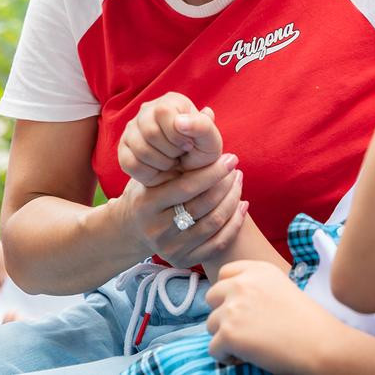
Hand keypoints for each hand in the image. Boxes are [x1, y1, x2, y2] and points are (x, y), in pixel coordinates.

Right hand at [116, 154, 247, 267]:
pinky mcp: (182, 261)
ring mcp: (169, 248)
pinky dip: (235, 224)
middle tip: (236, 169)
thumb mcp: (153, 172)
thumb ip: (178, 149)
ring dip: (233, 201)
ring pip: (213, 224)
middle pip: (203, 206)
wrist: (131, 230)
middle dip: (226, 185)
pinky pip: (217, 243)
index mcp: (147, 204)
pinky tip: (242, 205)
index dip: (212, 171)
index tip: (230, 158)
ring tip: (238, 183)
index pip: (187, 186)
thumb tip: (208, 113)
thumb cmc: (148, 192)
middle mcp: (156, 229)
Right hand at [119, 93, 222, 186]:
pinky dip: (149, 173)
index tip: (188, 145)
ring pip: (140, 149)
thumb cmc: (200, 154)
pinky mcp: (123, 148)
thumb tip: (179, 122)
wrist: (187, 175)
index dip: (177, 134)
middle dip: (171, 152)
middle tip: (180, 156)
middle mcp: (147, 110)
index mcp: (170, 101)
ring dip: (161, 163)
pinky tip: (159, 169)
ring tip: (171, 162)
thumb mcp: (211, 141)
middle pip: (150, 132)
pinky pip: (130, 163)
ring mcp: (131, 129)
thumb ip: (202, 126)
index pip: (163, 112)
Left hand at [205, 261, 337, 371]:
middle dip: (223, 314)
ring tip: (248, 346)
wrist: (321, 344)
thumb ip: (256, 287)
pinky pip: (213, 348)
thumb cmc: (309, 322)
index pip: (224, 273)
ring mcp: (233, 307)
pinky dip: (225, 356)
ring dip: (224, 337)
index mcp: (258, 269)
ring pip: (210, 324)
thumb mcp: (283, 288)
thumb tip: (232, 302)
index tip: (238, 308)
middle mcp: (242, 283)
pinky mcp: (229, 333)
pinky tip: (245, 357)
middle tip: (243, 330)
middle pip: (212, 297)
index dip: (227, 293)